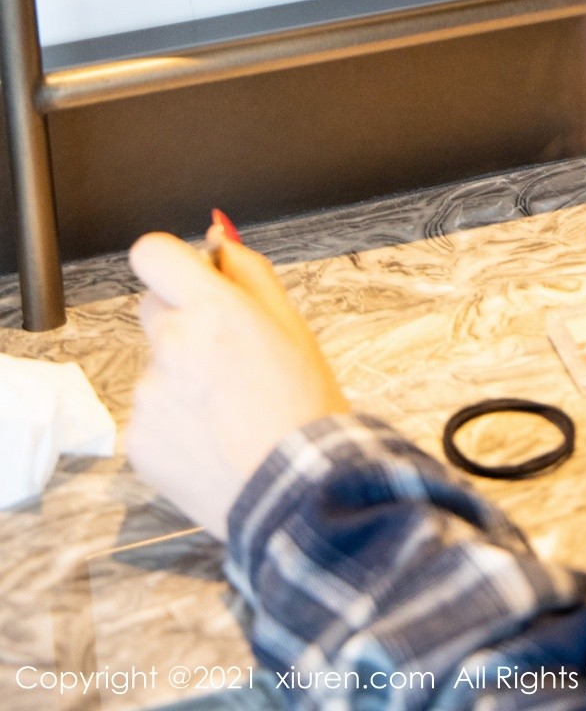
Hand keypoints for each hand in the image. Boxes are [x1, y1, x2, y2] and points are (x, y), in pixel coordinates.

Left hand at [125, 227, 349, 538]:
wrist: (296, 492)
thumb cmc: (303, 408)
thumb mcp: (292, 325)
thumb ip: (250, 272)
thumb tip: (218, 237)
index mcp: (213, 311)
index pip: (153, 253)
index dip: (169, 261)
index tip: (187, 276)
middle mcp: (173, 347)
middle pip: (154, 307)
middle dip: (183, 320)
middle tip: (226, 354)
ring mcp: (150, 395)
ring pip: (156, 365)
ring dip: (182, 376)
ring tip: (229, 409)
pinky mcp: (138, 439)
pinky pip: (150, 412)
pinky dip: (175, 420)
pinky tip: (212, 436)